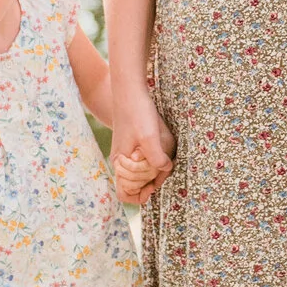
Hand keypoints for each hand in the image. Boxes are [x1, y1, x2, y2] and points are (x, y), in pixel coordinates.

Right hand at [112, 90, 174, 207]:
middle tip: (163, 165)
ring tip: (164, 156)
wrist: (131, 90)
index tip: (154, 185)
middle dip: (151, 180)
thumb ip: (156, 158)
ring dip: (154, 170)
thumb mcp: (149, 137)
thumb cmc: (138, 113)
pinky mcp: (134, 145)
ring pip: (142, 173)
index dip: (140, 195)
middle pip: (137, 186)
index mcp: (121, 163)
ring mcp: (128, 154)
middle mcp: (122, 161)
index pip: (126, 194)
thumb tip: (165, 170)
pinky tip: (162, 149)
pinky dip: (154, 160)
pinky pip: (144, 161)